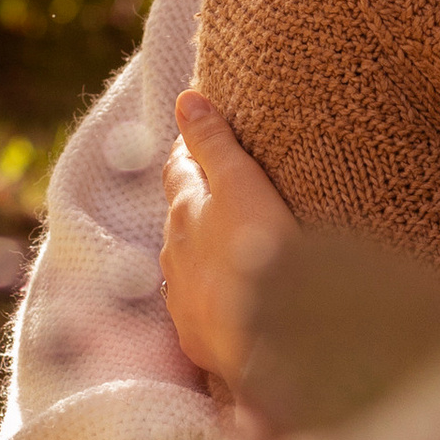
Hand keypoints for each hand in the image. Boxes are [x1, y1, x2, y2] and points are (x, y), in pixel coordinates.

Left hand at [161, 88, 296, 384]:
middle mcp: (173, 256)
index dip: (191, 155)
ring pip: (187, 268)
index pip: (181, 171)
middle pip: (180, 221)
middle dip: (196, 207)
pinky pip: (201, 314)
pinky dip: (214, 303)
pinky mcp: (198, 341)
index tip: (200, 144)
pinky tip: (233, 308)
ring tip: (231, 254)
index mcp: (184, 211)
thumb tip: (185, 98)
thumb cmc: (259, 250)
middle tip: (221, 196)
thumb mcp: (241, 184)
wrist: (265, 338)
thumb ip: (214, 143)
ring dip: (203, 258)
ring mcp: (183, 301)